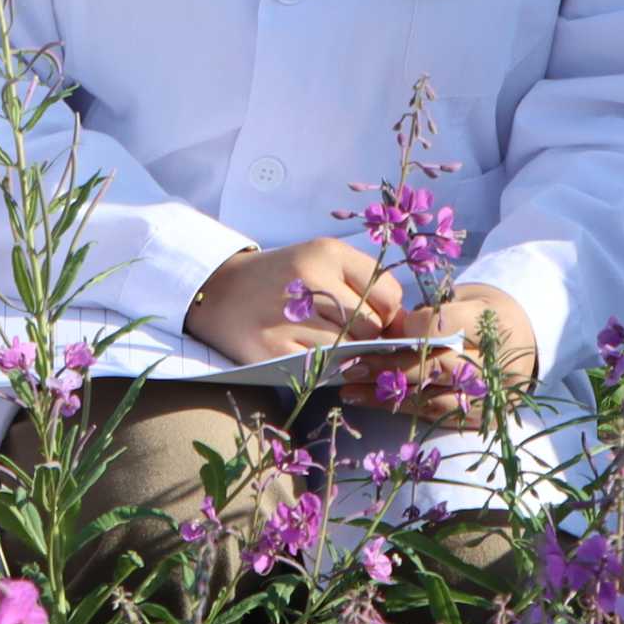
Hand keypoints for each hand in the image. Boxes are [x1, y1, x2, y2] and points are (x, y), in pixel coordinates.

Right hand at [187, 238, 406, 367]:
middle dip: (366, 336)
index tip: (370, 315)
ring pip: (350, 351)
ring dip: (345, 353)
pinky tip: (306, 351)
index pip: (388, 295)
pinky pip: (321, 370)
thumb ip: (364, 284)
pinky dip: (322, 368)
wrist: (218, 291)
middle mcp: (307, 280)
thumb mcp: (322, 261)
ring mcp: (288, 317)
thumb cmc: (282, 278)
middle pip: (371, 327)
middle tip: (343, 331)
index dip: (387, 313)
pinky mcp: (272, 350)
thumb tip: (406, 326)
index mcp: (325, 253)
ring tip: (322, 339)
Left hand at [358, 285, 535, 425]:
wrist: (524, 341)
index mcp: (490, 323)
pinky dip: (399, 407)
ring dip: (386, 395)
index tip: (384, 328)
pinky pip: (433, 413)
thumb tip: (390, 329)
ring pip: (430, 397)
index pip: (447, 328)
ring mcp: (486, 396)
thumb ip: (433, 313)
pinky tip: (369, 401)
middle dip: (390, 367)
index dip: (413, 329)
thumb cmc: (483, 314)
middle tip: (353, 365)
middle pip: (435, 368)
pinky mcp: (477, 416)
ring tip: (350, 389)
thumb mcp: (464, 299)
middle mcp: (492, 364)